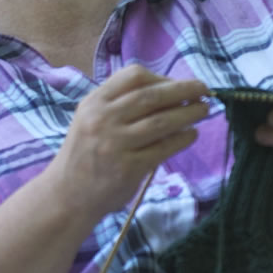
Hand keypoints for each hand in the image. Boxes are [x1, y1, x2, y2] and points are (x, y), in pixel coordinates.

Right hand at [45, 67, 214, 225]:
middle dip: (184, 91)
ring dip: (188, 113)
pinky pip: (163, 148)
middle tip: (204, 90)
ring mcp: (114, 144)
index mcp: (94, 102)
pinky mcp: (128, 168)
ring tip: (203, 111)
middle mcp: (102, 119)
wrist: (67, 195)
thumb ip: (119, 103)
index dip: (161, 78)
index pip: (133, 76)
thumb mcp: (90, 119)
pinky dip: (182, 139)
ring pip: (161, 121)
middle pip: (152, 96)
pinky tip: (190, 135)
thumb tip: (169, 91)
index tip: (177, 84)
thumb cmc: (85, 155)